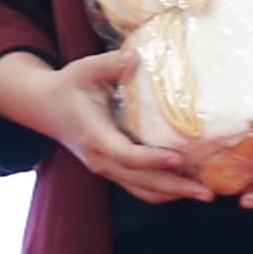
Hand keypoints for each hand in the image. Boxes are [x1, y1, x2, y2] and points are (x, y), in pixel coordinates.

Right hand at [0, 46, 217, 203]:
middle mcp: (101, 159)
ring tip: (205, 193)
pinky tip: (187, 186)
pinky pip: (141, 188)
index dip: (152, 159)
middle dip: (175, 188)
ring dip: (174, 194)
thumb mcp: (83, 70)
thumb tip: (134, 59)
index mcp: (94, 135)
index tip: (179, 158)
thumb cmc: (68, 87)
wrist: (46, 108)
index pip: (125, 155)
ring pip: (143, 191)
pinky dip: (164, 190)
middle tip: (207, 192)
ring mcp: (107, 169)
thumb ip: (108, 64)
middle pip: (141, 182)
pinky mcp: (114, 170)